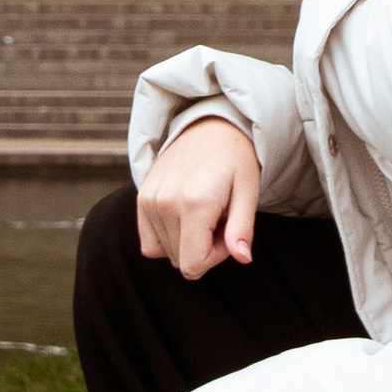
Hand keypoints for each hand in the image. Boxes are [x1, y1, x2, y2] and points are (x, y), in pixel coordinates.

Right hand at [135, 119, 262, 280]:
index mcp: (195, 204)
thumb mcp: (248, 191)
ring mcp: (149, 201)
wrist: (209, 125)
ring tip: (203, 214)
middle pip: (180, 261)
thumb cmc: (235, 159)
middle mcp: (165, 203)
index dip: (215, 258)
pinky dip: (167, 238)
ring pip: (165, 253)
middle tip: (219, 220)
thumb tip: (243, 258)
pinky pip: (149, 242)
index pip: (193, 265)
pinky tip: (185, 216)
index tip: (227, 233)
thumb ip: (242, 229)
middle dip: (203, 249)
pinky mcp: (142, 198)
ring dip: (186, 242)